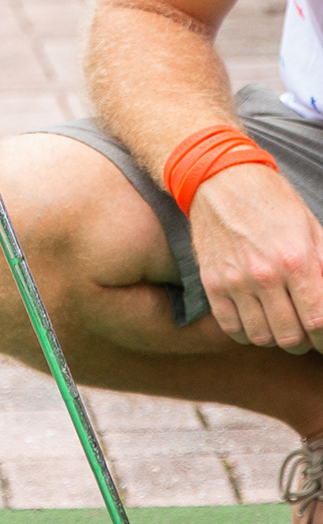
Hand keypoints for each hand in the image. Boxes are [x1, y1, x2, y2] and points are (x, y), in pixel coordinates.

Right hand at [188, 162, 322, 352]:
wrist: (221, 181)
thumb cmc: (274, 203)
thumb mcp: (314, 230)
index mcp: (296, 260)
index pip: (319, 321)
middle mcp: (264, 275)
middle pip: (290, 336)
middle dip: (306, 342)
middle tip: (309, 334)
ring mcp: (234, 281)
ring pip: (261, 337)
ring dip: (277, 339)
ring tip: (283, 327)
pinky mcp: (212, 282)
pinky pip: (230, 327)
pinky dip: (248, 334)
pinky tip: (258, 322)